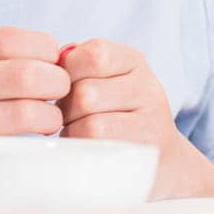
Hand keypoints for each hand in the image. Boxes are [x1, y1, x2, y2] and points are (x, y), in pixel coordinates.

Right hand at [0, 26, 68, 187]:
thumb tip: (57, 56)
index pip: (14, 39)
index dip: (47, 53)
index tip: (55, 69)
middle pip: (27, 72)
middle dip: (58, 85)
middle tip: (62, 100)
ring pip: (26, 111)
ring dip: (51, 119)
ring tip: (49, 126)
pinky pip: (11, 149)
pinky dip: (35, 148)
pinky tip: (34, 150)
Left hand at [57, 38, 213, 198]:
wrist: (159, 159)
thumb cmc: (116, 116)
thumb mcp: (105, 80)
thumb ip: (78, 65)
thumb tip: (55, 58)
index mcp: (133, 62)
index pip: (93, 54)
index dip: (67, 72)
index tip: (67, 88)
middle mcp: (147, 88)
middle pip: (86, 93)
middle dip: (66, 109)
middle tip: (69, 118)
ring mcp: (151, 123)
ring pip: (91, 125)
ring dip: (73, 134)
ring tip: (78, 134)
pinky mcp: (145, 155)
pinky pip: (101, 153)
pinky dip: (84, 152)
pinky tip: (88, 150)